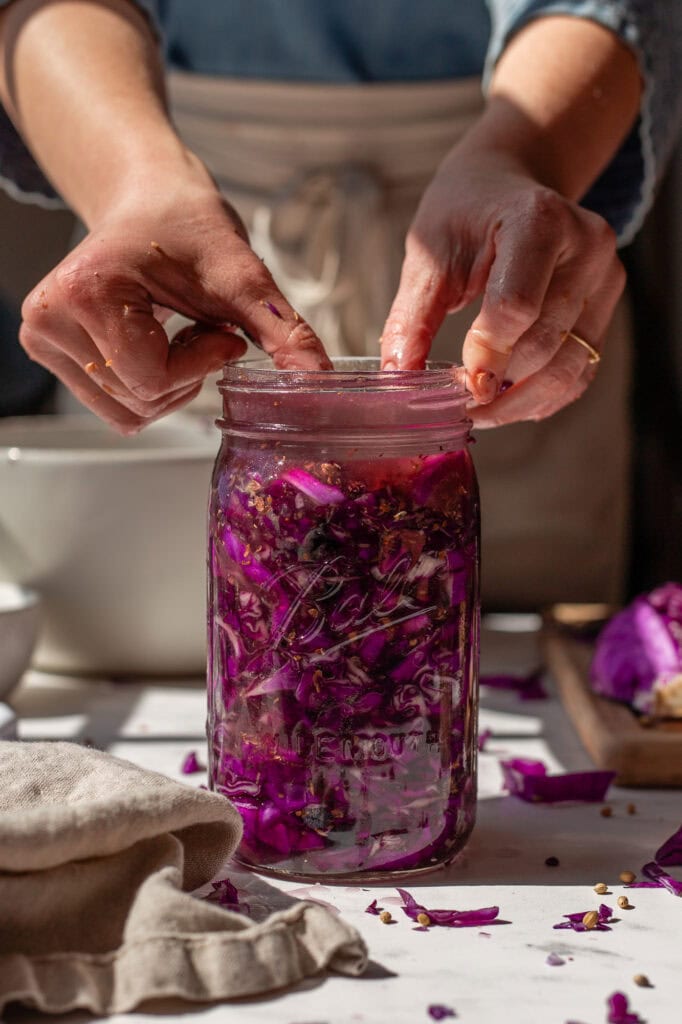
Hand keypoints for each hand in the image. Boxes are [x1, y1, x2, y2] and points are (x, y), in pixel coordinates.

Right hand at [20, 169, 330, 432]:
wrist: (150, 201)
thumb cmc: (187, 226)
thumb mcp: (241, 273)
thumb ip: (281, 327)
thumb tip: (320, 376)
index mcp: (87, 291)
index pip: (150, 378)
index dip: (199, 365)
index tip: (223, 331)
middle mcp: (51, 318)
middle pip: (139, 401)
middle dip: (187, 377)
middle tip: (201, 330)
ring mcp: (44, 338)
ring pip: (127, 414)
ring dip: (169, 387)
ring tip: (176, 335)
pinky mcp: (49, 351)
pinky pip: (114, 409)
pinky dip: (149, 390)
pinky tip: (156, 346)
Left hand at [380, 145, 624, 425]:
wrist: (506, 185)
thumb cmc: (463, 213)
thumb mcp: (429, 254)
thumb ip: (412, 317)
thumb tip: (398, 379)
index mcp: (538, 220)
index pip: (517, 306)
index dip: (486, 353)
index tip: (456, 382)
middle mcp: (585, 246)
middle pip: (545, 344)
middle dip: (498, 386)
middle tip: (459, 406)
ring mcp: (604, 276)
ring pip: (570, 367)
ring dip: (522, 403)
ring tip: (481, 413)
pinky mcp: (606, 304)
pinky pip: (582, 368)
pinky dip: (546, 396)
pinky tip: (511, 403)